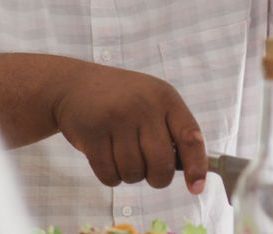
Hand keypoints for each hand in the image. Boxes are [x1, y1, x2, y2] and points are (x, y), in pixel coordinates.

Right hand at [52, 59, 206, 194]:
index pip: (190, 137)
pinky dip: (110, 176)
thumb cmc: (122, 99)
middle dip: (157, 178)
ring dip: (130, 175)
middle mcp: (144, 106)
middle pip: (162, 164)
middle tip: (149, 171)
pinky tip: (106, 158)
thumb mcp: (153, 101)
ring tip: (122, 155)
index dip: (196, 167)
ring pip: (134, 173)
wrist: (75, 85)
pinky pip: (110, 175)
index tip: (196, 188)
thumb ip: (173, 130)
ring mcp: (117, 119)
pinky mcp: (92, 134)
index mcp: (166, 98)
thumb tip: (193, 173)